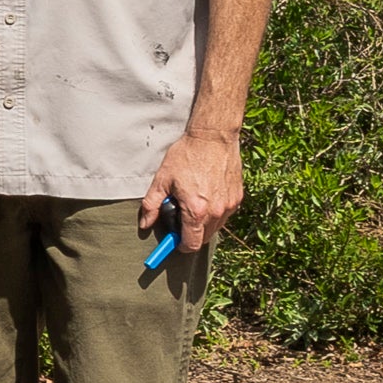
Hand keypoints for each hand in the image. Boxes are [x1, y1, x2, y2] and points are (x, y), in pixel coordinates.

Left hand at [142, 125, 244, 252]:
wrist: (213, 137)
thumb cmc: (186, 156)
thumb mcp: (162, 179)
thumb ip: (151, 205)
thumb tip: (145, 224)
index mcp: (196, 211)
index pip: (191, 244)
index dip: (180, 245)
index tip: (173, 241)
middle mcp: (216, 212)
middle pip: (203, 239)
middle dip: (190, 234)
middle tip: (179, 218)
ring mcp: (229, 205)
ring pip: (215, 228)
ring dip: (203, 224)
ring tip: (192, 203)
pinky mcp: (237, 198)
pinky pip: (224, 215)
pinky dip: (214, 213)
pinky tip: (205, 196)